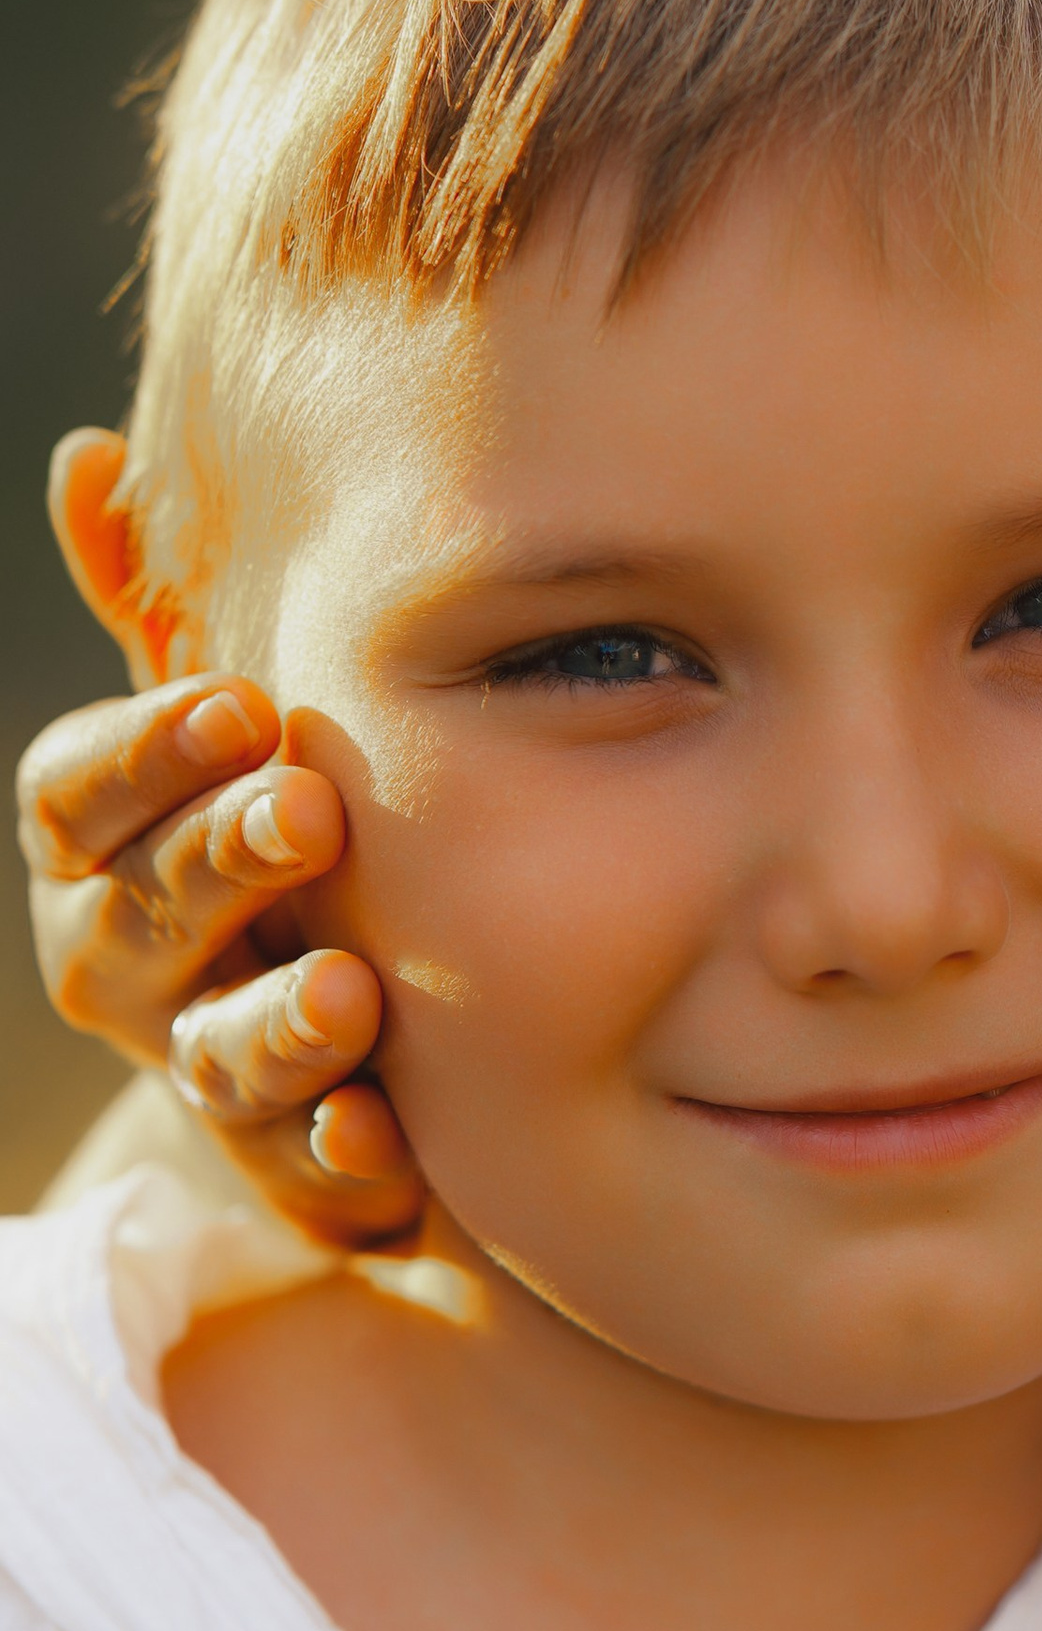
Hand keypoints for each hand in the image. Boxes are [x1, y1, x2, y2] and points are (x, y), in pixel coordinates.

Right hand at [19, 429, 420, 1244]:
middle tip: (307, 813)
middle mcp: (134, 969)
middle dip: (216, 864)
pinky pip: (303, 1177)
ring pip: (213, 1056)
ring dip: (274, 1021)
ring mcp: (208, 1078)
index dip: (143, 753)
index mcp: (106, 855)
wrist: (352, 1052)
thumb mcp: (228, 745)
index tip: (238, 704)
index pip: (73, 796)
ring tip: (349, 993)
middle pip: (139, 918)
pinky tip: (380, 1135)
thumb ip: (162, 615)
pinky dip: (334, 1157)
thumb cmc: (283, 862)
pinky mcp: (295, 1174)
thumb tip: (88, 453)